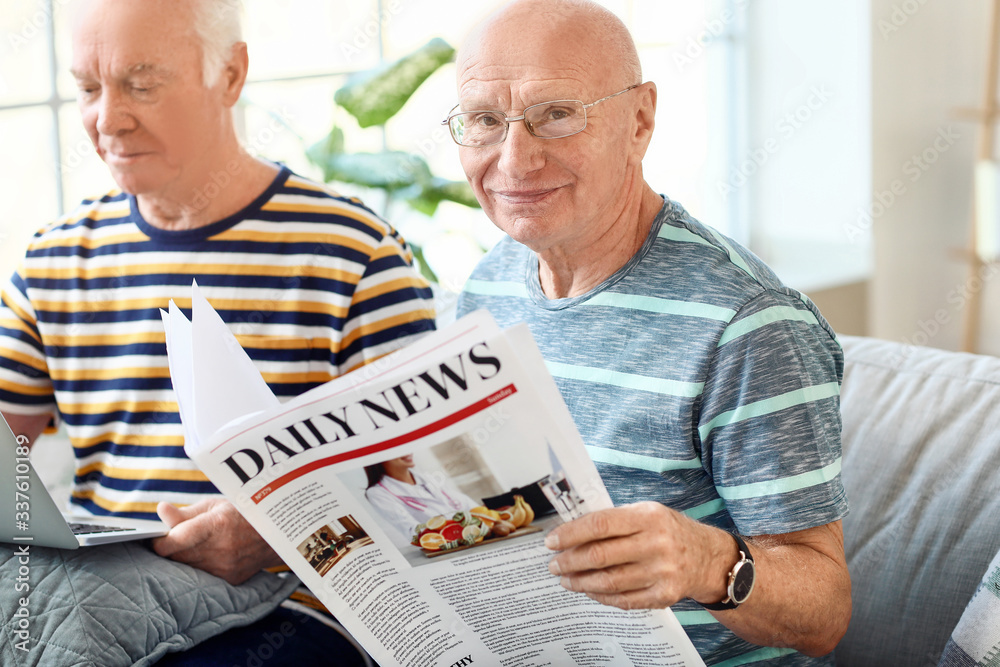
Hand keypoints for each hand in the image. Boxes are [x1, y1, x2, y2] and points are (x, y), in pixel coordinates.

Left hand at [151, 498, 283, 584]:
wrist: (275, 535)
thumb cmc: (242, 514)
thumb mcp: (215, 505)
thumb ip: (185, 513)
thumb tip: (161, 510)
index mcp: (216, 524)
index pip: (174, 540)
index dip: (159, 541)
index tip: (158, 538)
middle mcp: (221, 549)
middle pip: (176, 557)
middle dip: (170, 550)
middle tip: (173, 540)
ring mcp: (225, 567)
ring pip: (186, 569)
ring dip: (182, 560)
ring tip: (191, 547)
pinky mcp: (228, 580)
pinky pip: (200, 577)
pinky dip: (196, 568)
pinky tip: (204, 557)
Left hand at [544, 501, 731, 609]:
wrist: (707, 557)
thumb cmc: (667, 531)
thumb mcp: (646, 513)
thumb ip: (613, 520)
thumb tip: (570, 531)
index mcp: (648, 517)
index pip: (600, 524)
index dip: (571, 534)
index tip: (552, 541)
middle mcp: (657, 543)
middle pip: (601, 555)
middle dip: (570, 561)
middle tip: (553, 565)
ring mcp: (662, 572)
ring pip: (609, 581)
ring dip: (580, 582)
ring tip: (565, 580)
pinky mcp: (664, 595)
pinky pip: (623, 600)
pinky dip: (600, 596)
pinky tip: (588, 590)